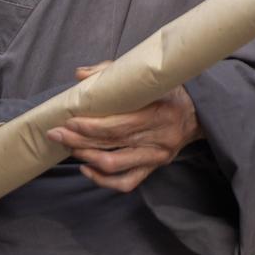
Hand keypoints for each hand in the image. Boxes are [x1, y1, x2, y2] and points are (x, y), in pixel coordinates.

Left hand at [46, 60, 203, 192]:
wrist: (198, 112)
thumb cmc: (169, 90)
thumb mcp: (146, 76)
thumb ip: (112, 72)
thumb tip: (80, 75)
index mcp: (157, 113)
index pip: (117, 125)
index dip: (89, 126)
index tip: (68, 120)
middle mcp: (157, 139)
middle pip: (111, 144)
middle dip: (79, 139)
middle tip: (56, 133)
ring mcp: (156, 157)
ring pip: (115, 165)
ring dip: (87, 157)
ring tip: (68, 147)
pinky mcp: (154, 168)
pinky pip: (126, 182)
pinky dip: (103, 179)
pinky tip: (86, 168)